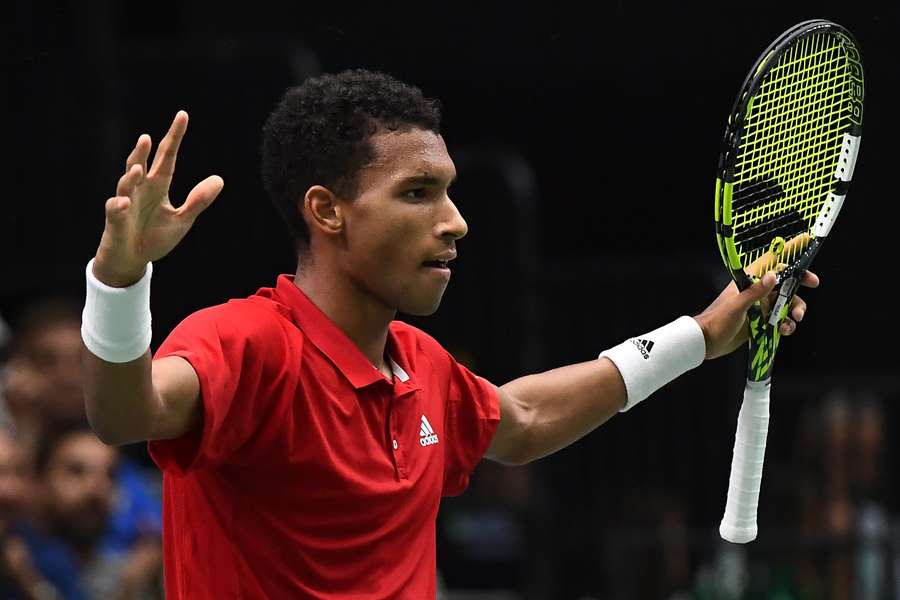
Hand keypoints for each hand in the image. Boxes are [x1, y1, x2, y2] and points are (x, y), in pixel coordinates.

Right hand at [93, 111, 223, 286]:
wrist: (133, 259)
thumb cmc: (155, 237)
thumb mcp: (182, 219)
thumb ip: (198, 200)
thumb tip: (220, 179)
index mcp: (158, 186)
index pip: (167, 157)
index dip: (174, 137)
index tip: (182, 115)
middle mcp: (140, 189)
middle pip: (141, 163)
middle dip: (143, 151)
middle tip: (147, 137)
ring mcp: (126, 203)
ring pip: (126, 183)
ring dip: (131, 175)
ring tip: (139, 168)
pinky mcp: (115, 220)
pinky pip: (115, 210)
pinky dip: (119, 206)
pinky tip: (124, 203)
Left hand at [695, 243, 819, 359]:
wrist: (707, 342)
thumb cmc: (717, 320)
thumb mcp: (737, 305)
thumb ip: (755, 291)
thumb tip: (774, 275)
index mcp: (748, 281)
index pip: (771, 261)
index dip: (788, 251)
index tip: (806, 241)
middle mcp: (757, 291)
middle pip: (785, 281)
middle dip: (800, 282)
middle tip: (814, 283)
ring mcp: (760, 306)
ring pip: (786, 302)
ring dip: (796, 308)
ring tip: (796, 317)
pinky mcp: (762, 321)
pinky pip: (781, 320)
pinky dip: (787, 324)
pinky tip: (785, 329)